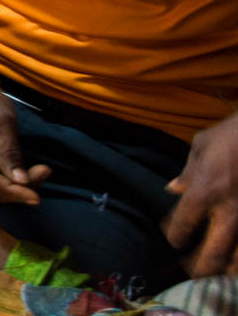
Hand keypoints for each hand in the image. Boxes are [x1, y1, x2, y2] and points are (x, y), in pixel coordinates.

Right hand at [0, 68, 51, 204]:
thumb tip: (22, 183)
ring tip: (35, 174)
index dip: (13, 192)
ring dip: (9, 189)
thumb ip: (10, 153)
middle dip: (14, 191)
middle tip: (42, 174)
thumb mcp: (2, 120)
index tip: (38, 198)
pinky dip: (1, 183)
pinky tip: (19, 174)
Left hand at [165, 111, 237, 276]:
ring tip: (221, 273)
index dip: (174, 236)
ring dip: (229, 270)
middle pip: (212, 256)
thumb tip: (174, 189)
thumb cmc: (234, 133)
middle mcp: (229, 212)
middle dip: (200, 268)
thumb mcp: (203, 145)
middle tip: (193, 271)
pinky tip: (237, 260)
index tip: (174, 240)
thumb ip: (188, 172)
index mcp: (204, 191)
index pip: (181, 225)